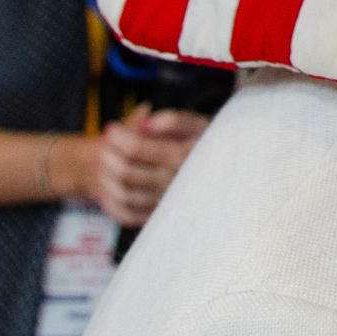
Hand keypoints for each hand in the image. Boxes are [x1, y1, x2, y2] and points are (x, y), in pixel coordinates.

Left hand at [90, 106, 209, 226]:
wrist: (233, 175)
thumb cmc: (211, 143)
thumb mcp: (200, 123)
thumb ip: (174, 119)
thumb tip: (144, 123)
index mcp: (182, 157)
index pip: (137, 149)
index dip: (118, 137)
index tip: (111, 127)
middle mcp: (174, 183)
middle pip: (126, 171)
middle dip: (108, 155)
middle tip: (103, 142)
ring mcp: (167, 203)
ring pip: (124, 194)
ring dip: (106, 177)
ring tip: (103, 161)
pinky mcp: (162, 216)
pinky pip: (129, 214)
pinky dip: (112, 203)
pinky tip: (107, 187)